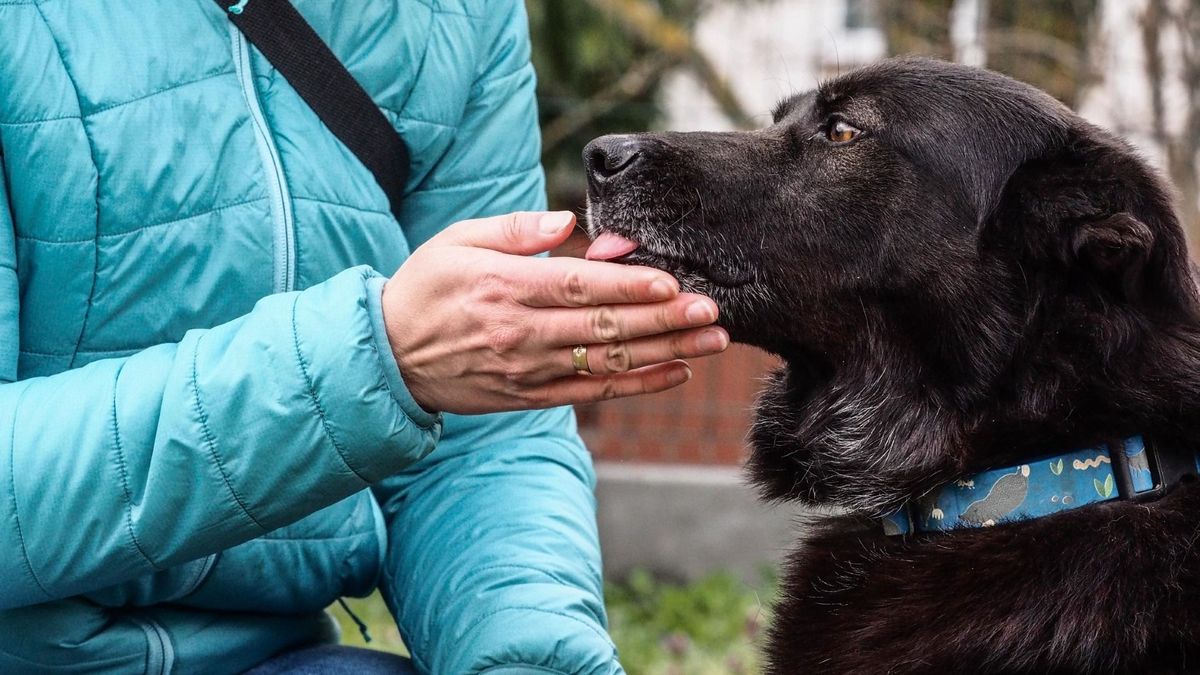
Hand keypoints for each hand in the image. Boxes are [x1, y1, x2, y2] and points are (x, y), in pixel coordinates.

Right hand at [381, 211, 729, 413]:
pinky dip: (637, 384)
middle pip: (604, 327)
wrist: (388, 356)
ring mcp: (529, 371)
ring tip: (712, 342)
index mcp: (505, 288)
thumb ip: (513, 230)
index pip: (578, 288)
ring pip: (608, 362)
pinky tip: (675, 371)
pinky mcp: (532, 397)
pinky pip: (593, 391)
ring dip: (664, 352)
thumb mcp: (457, 240)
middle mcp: (521, 334)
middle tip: (711, 312)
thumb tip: (564, 223)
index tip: (671, 283)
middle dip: (663, 320)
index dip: (626, 287)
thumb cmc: (427, 287)